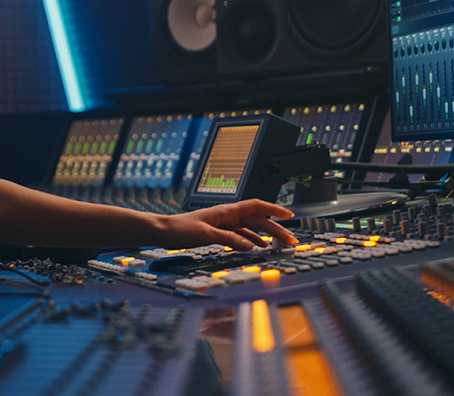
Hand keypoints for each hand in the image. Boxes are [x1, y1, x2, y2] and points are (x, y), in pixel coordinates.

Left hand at [163, 199, 295, 249]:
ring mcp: (223, 224)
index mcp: (226, 211)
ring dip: (265, 236)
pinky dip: (251, 240)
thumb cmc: (180, 229)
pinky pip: (240, 235)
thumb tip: (251, 246)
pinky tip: (256, 247)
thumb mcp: (206, 235)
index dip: (274, 209)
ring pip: (250, 228)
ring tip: (278, 246)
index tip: (289, 215)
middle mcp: (227, 216)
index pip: (256, 206)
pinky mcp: (217, 232)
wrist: (163, 231)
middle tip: (290, 240)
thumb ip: (229, 240)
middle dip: (276, 228)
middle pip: (257, 219)